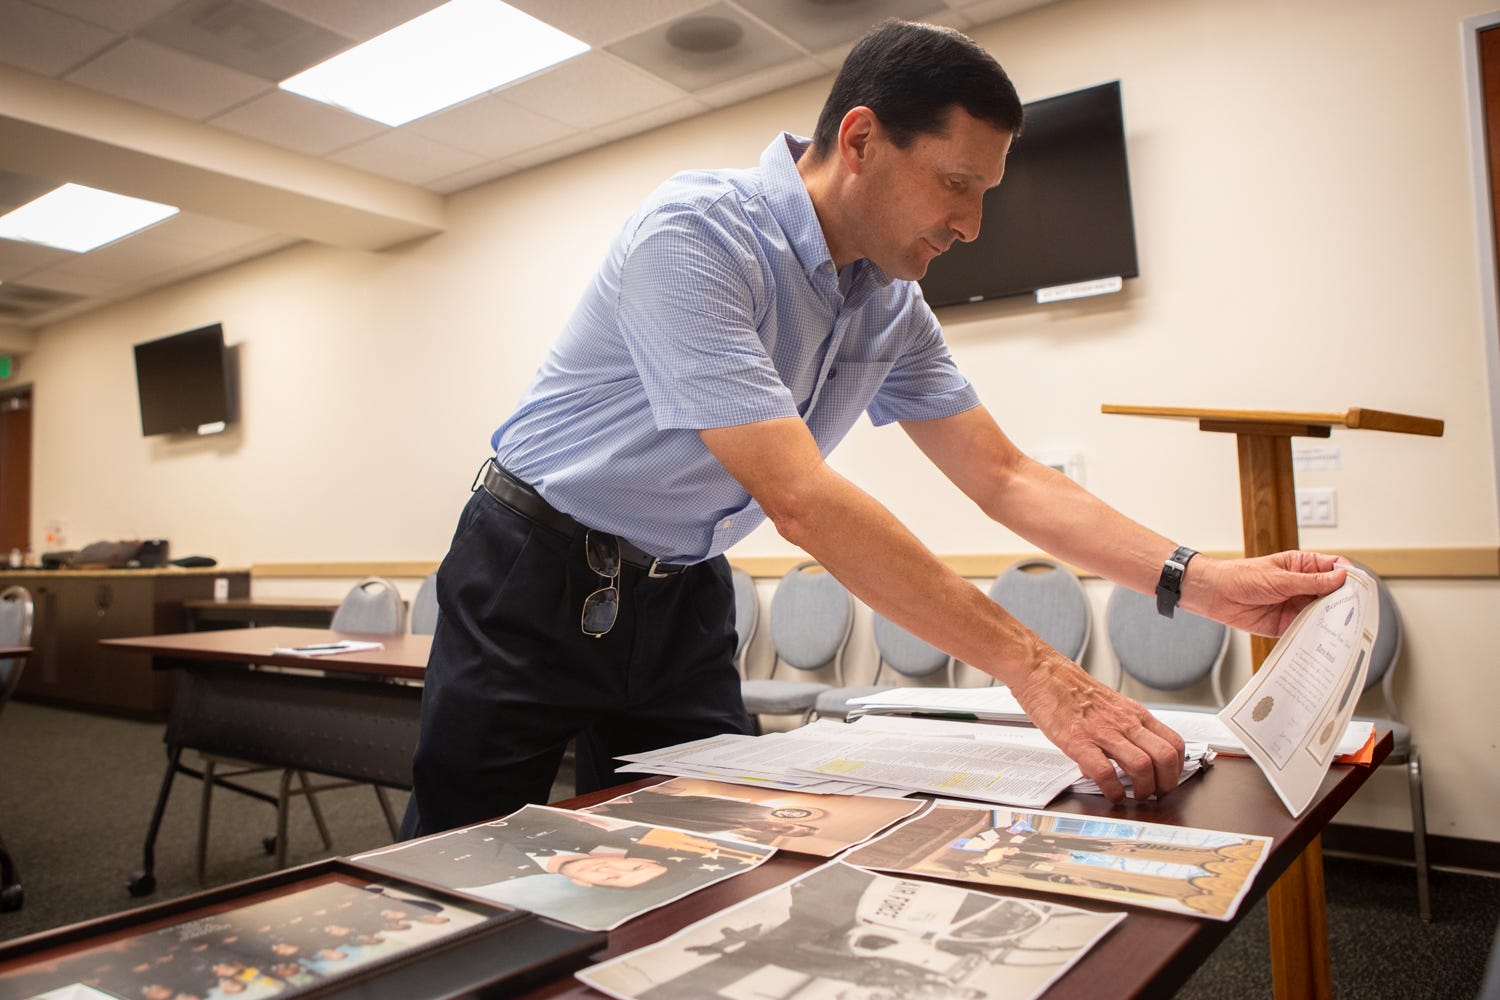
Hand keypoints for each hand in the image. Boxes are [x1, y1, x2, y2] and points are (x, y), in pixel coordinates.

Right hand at [1011, 652, 1185, 802]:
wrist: (1042, 672)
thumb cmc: (1070, 688)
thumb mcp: (1109, 705)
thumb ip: (1121, 728)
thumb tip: (1124, 756)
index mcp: (1133, 713)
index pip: (1174, 743)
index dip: (1177, 768)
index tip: (1167, 779)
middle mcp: (1124, 722)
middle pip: (1165, 757)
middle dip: (1166, 784)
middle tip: (1155, 793)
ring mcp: (1102, 732)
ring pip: (1142, 766)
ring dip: (1143, 790)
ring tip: (1134, 796)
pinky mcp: (1078, 742)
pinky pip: (1105, 773)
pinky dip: (1113, 790)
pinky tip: (1110, 793)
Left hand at [1183, 551, 1345, 636]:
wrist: (1214, 595)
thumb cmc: (1241, 577)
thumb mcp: (1279, 578)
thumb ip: (1310, 581)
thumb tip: (1341, 578)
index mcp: (1303, 566)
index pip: (1335, 568)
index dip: (1350, 576)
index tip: (1360, 588)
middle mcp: (1303, 586)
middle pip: (1334, 594)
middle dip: (1345, 603)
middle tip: (1356, 614)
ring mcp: (1296, 606)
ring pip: (1323, 614)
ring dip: (1332, 621)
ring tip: (1343, 630)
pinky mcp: (1287, 624)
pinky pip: (1307, 631)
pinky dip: (1315, 635)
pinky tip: (1323, 640)